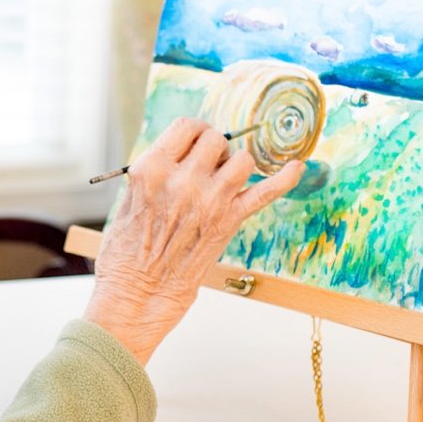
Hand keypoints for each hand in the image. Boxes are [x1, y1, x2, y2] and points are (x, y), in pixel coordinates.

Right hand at [85, 117, 303, 364]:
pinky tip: (296, 168)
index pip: (186, 126)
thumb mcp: (129, 199)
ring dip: (238, 166)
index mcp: (151, 169)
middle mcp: (182, 180)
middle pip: (216, 139)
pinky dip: (285, 178)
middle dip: (216, 149)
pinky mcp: (228, 223)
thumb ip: (157, 173)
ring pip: (242, 160)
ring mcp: (208, 201)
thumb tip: (184, 155)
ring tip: (226, 180)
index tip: (197, 142)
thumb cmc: (126, 254)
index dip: (196, 131)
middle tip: (209, 167)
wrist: (135, 295)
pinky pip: (266, 192)